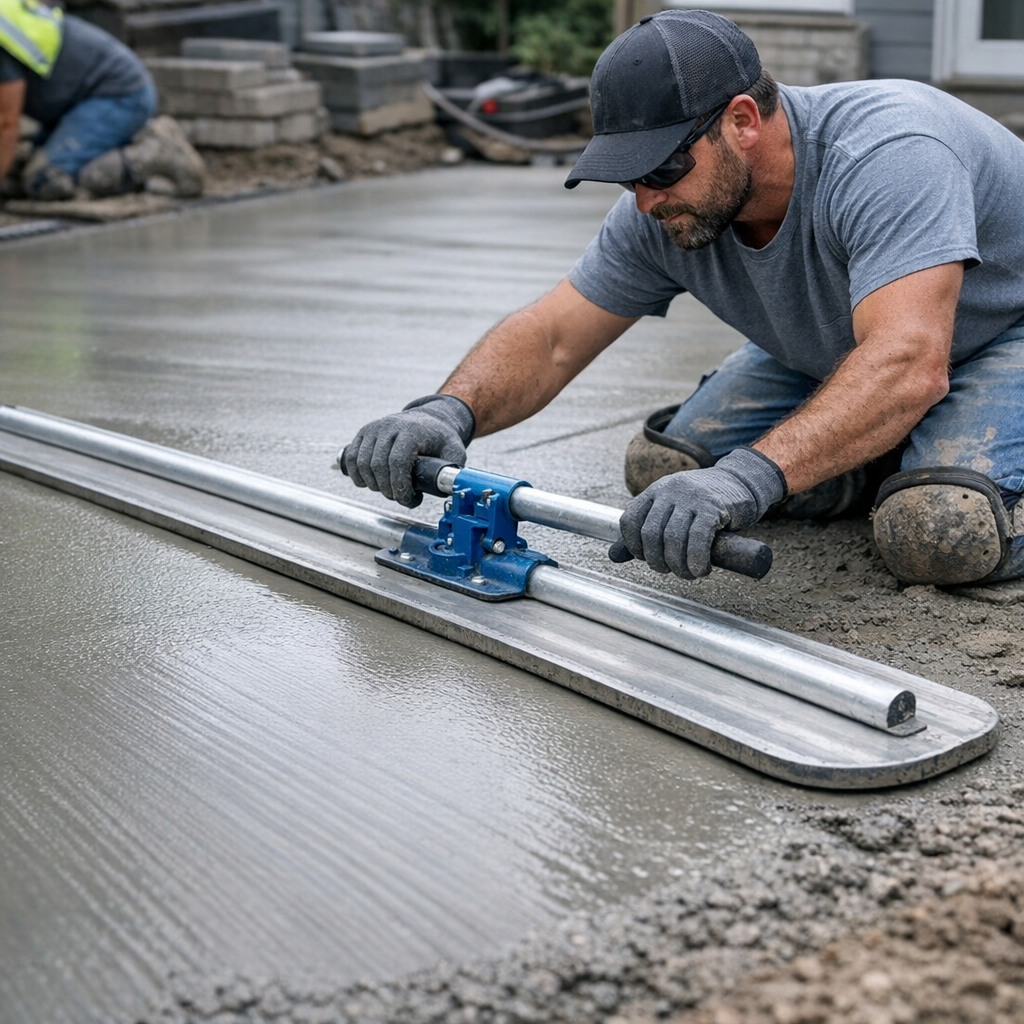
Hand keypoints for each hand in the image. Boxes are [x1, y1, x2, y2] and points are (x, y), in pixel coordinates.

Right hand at [340, 394, 474, 506]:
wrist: (427, 419)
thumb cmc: (440, 438)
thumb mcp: (455, 449)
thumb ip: (454, 467)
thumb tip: (450, 488)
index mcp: (411, 431)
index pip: (397, 461)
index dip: (399, 486)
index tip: (408, 499)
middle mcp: (389, 427)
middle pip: (378, 466)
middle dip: (387, 490)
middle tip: (400, 498)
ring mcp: (373, 429)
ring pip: (361, 464)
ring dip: (373, 485)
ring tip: (389, 491)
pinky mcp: (363, 434)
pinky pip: (351, 458)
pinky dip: (357, 475)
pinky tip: (370, 483)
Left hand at [617, 447, 785, 578]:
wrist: (743, 481)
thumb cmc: (705, 503)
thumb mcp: (671, 510)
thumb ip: (644, 531)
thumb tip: (612, 556)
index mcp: (655, 491)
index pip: (629, 521)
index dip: (634, 547)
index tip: (649, 559)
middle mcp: (670, 491)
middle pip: (651, 534)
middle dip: (658, 561)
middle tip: (671, 570)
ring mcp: (691, 497)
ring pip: (673, 539)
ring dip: (679, 565)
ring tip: (690, 573)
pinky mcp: (713, 506)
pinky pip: (698, 539)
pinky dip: (697, 560)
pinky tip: (702, 569)